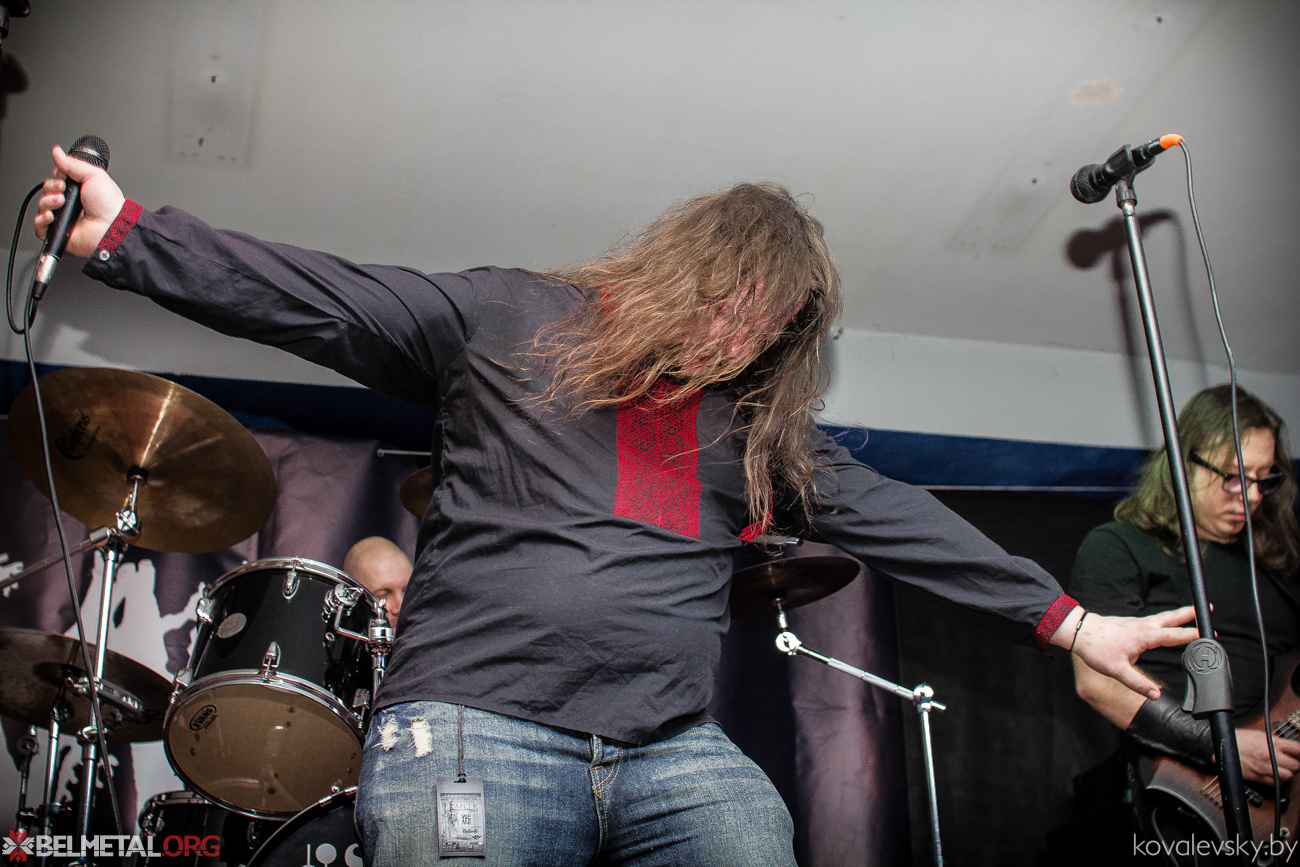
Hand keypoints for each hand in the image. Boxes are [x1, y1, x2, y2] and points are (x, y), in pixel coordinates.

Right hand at [33, 145, 125, 257]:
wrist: (112, 225)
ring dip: (48, 201)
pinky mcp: (59, 233)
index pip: (55, 180)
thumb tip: (57, 152)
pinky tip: (51, 215)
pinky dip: (41, 220)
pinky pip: (39, 227)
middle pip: (46, 191)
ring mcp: (64, 219)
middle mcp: (69, 204)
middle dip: (51, 187)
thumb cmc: (108, 204)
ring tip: (61, 202)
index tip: (64, 178)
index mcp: (77, 191)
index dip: (56, 178)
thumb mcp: (92, 175)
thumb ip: (72, 164)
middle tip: (63, 190)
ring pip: (42, 207)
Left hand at [1068, 606, 1198, 699]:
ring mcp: (1137, 623)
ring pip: (1163, 617)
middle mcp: (1143, 626)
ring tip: (1193, 613)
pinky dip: (1166, 620)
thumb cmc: (1096, 650)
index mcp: (1144, 636)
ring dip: (1179, 615)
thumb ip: (1137, 683)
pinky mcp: (1132, 624)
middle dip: (1190, 613)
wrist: (1080, 632)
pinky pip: (1154, 620)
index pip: (1174, 636)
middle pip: (1172, 618)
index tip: (1209, 636)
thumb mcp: (1117, 671)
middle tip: (1207, 608)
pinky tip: (1166, 625)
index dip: (1192, 636)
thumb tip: (1156, 695)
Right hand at [1235, 728, 1299, 784]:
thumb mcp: (1259, 735)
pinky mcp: (1258, 777)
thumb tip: (1287, 747)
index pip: (1297, 749)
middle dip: (1293, 764)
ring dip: (1286, 774)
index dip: (1299, 752)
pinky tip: (1272, 775)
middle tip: (1288, 762)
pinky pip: (1276, 783)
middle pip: (1296, 766)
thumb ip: (1275, 742)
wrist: (1221, 746)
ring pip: (1288, 776)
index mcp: (1272, 743)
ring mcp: (1265, 768)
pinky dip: (1277, 781)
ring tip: (1281, 769)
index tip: (1298, 754)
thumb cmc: (1237, 739)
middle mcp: (1271, 756)